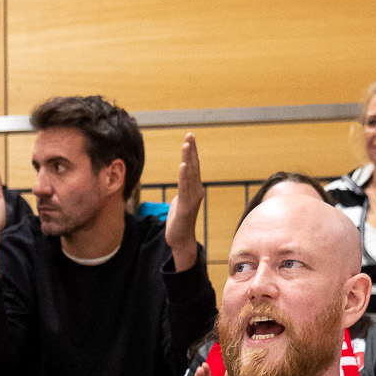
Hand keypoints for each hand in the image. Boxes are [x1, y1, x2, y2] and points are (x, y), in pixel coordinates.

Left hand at [165, 133, 204, 269]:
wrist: (180, 240)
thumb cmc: (179, 221)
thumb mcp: (179, 202)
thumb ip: (182, 191)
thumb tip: (181, 185)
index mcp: (194, 189)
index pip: (194, 167)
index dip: (192, 152)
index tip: (190, 138)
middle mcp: (196, 192)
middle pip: (193, 167)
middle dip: (191, 151)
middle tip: (190, 135)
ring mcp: (191, 199)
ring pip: (190, 175)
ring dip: (188, 159)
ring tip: (186, 145)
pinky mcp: (185, 207)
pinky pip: (184, 189)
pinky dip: (184, 176)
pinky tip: (183, 165)